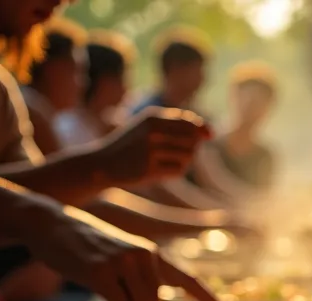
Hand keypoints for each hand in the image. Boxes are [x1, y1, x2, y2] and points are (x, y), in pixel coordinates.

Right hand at [23, 201, 224, 300]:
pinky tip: (91, 279)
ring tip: (102, 279)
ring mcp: (123, 262)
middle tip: (113, 287)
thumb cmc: (86, 244)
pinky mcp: (102, 272)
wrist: (52, 224)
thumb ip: (140, 274)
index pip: (184, 277)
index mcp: (150, 251)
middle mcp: (143, 255)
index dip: (205, 296)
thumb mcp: (121, 252)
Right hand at [97, 108, 211, 186]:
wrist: (102, 163)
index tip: (209, 135)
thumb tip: (209, 132)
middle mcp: (151, 132)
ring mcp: (150, 151)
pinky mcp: (149, 169)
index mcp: (152, 117)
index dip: (202, 128)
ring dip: (185, 160)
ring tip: (171, 161)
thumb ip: (176, 124)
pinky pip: (178, 170)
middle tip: (181, 152)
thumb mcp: (148, 126)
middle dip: (193, 147)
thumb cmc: (131, 144)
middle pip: (192, 139)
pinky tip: (165, 170)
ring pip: (187, 156)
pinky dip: (176, 171)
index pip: (188, 121)